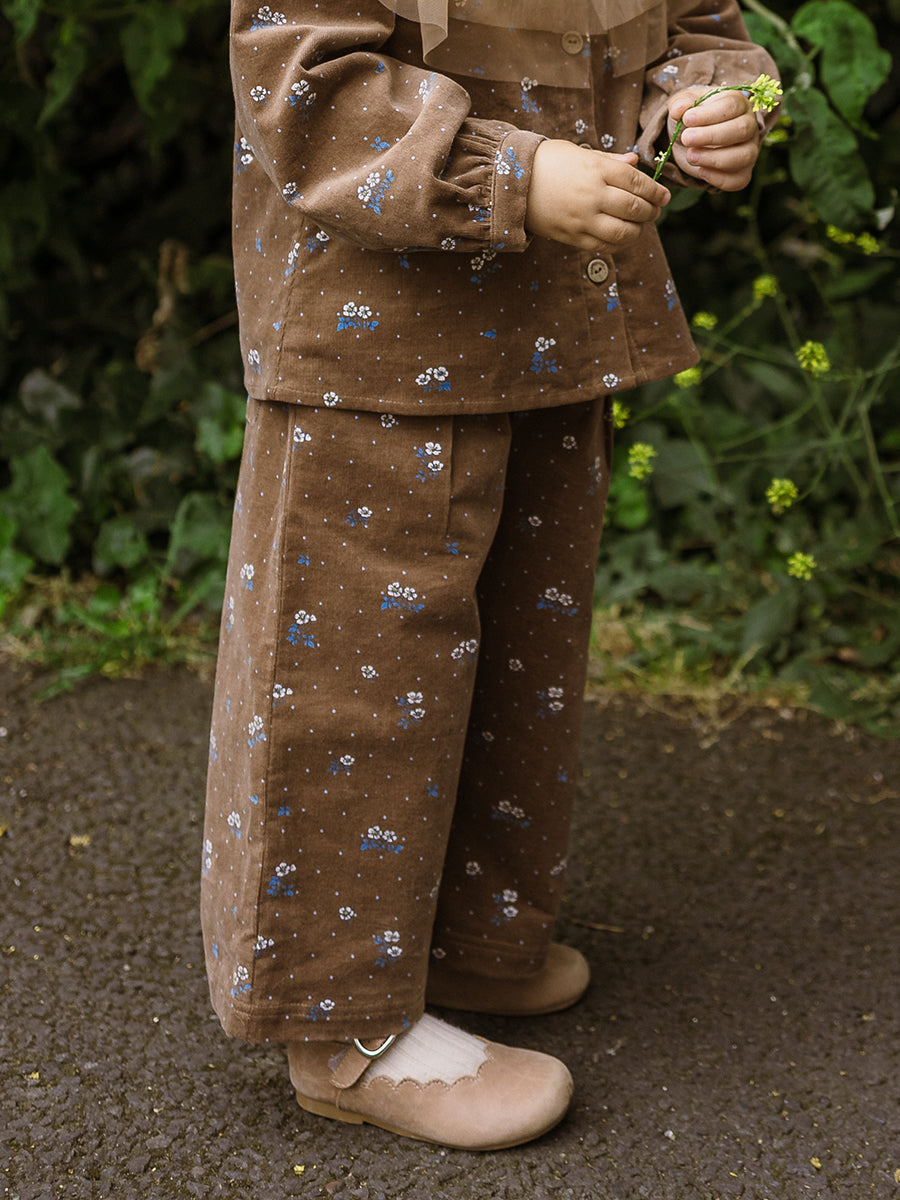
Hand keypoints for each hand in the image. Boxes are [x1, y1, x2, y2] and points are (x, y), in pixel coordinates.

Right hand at [525, 140, 669, 252]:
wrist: (514, 184)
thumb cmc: (548, 163)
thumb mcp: (580, 153)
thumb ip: (610, 161)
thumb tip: (636, 164)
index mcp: (596, 169)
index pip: (637, 182)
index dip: (655, 191)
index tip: (664, 196)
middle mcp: (592, 195)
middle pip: (635, 208)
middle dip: (651, 211)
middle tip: (655, 211)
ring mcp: (583, 219)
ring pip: (624, 232)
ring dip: (638, 230)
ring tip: (640, 225)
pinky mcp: (573, 237)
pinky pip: (604, 245)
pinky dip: (619, 243)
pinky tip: (622, 236)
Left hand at [666, 87, 760, 190]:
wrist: (697, 137)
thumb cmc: (695, 116)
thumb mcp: (686, 104)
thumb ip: (681, 102)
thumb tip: (678, 110)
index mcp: (738, 103)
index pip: (731, 106)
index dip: (709, 114)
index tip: (687, 119)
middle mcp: (749, 125)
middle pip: (740, 130)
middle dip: (711, 136)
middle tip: (686, 139)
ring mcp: (750, 150)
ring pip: (743, 156)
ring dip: (714, 158)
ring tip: (691, 156)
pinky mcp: (743, 173)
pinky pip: (738, 179)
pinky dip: (719, 178)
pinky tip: (700, 171)